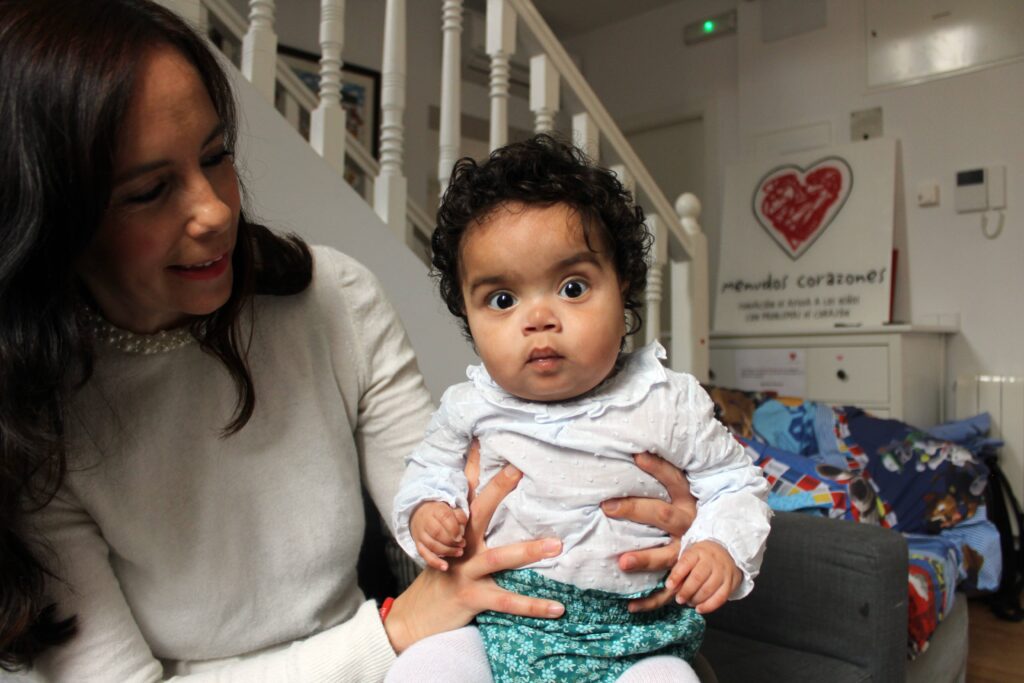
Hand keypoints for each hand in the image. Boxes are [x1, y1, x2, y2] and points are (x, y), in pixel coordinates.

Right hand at [384, 462, 563, 652]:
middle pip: (478, 511)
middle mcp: (460, 545)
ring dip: (528, 550)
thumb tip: (495, 508)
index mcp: (457, 530)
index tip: (481, 436)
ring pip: (498, 557)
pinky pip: (506, 600)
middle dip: (497, 489)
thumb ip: (470, 528)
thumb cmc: (442, 579)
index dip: (471, 464)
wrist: (414, 617)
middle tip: (518, 469)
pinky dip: (533, 606)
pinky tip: (557, 608)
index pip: (464, 490)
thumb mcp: (451, 549)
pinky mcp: (471, 596)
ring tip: (557, 545)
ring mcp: (464, 570)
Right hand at [409, 501, 467, 570]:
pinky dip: (435, 562)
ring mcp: (421, 534)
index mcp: (436, 510)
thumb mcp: (452, 509)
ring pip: (432, 545)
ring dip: (447, 551)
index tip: (461, 536)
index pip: (444, 517)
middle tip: (463, 545)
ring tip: (459, 553)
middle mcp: (426, 521)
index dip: (454, 528)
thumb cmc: (442, 514)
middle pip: (437, 532)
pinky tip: (445, 567)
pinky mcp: (418, 545)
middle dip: (451, 541)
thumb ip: (460, 517)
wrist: (421, 514)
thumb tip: (462, 530)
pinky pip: (425, 555)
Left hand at [600, 452, 696, 612]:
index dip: (658, 466)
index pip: (674, 479)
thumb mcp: (689, 493)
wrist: (725, 551)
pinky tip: (630, 606)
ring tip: (621, 562)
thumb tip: (635, 450)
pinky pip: (668, 592)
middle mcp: (690, 526)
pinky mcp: (686, 576)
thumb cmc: (694, 514)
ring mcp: (688, 552)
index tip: (636, 455)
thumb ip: (667, 476)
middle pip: (662, 515)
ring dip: (644, 559)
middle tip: (607, 506)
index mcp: (690, 502)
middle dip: (635, 510)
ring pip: (666, 556)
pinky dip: (650, 601)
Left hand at [667, 540, 741, 613]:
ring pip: (709, 589)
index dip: (676, 575)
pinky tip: (699, 609)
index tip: (669, 586)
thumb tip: (671, 586)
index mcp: (698, 551)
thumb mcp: (689, 556)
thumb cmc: (702, 557)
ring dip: (696, 599)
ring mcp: (723, 571)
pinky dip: (709, 606)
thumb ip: (680, 569)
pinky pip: (721, 598)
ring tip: (688, 602)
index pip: (686, 562)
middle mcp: (712, 560)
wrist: (727, 552)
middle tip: (679, 599)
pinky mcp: (731, 582)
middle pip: (698, 577)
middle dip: (686, 591)